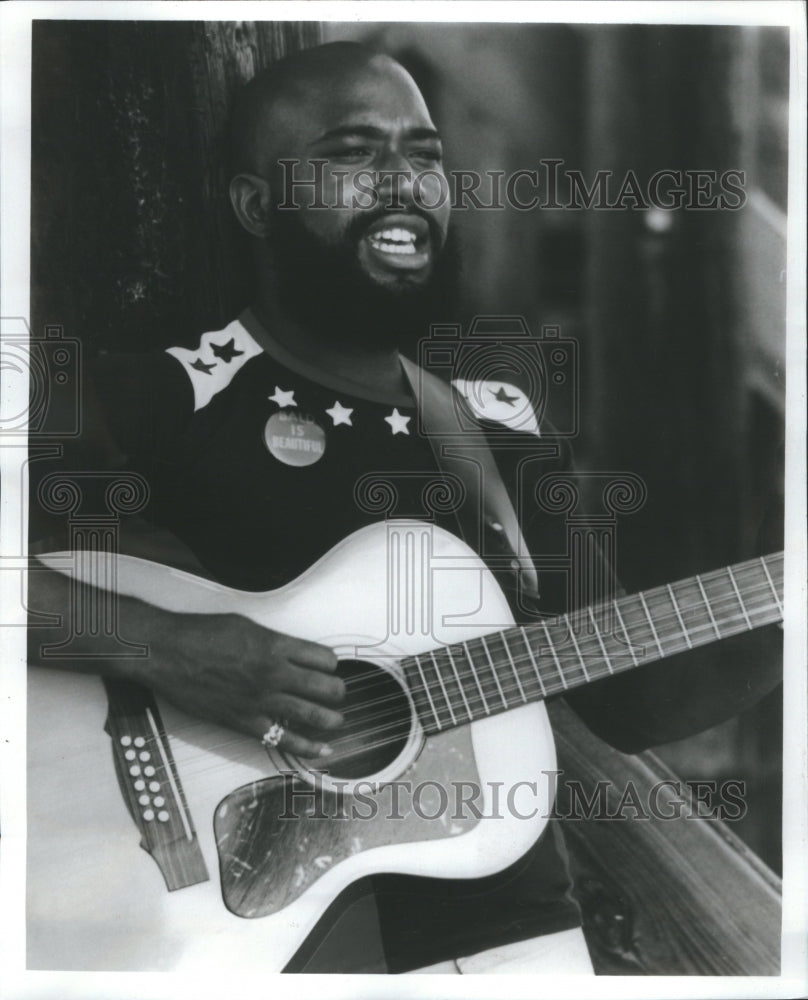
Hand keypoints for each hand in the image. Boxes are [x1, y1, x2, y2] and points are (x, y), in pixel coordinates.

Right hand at [141, 609, 344, 756]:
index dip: (331, 664)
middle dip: (338, 692)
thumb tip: (291, 651)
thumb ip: (273, 641)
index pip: (324, 658)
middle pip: (327, 687)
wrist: (167, 652)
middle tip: (338, 694)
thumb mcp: (247, 625)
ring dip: (331, 718)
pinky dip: (307, 746)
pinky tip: (322, 749)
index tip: (329, 667)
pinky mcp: (244, 721)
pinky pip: (284, 739)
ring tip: (337, 720)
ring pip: (313, 714)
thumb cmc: (200, 634)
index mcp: (276, 645)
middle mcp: (274, 673)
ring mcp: (261, 699)